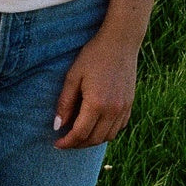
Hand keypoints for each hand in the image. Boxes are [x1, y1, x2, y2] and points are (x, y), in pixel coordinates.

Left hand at [53, 31, 137, 148]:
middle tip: (65, 141)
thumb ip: (65, 103)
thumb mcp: (73, 76)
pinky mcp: (129, 104)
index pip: (80, 133)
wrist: (120, 42)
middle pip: (94, 139)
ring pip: (107, 137)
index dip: (67, 142)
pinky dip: (106, 132)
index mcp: (97, 104)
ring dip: (92, 140)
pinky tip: (96, 126)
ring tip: (79, 135)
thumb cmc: (93, 55)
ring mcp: (124, 109)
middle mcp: (112, 111)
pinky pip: (118, 128)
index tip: (56, 143)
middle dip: (78, 144)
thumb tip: (57, 126)